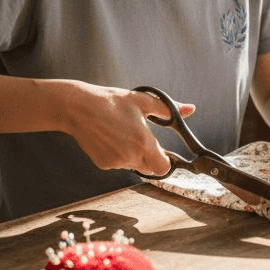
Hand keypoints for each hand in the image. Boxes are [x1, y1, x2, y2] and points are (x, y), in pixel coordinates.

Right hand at [64, 85, 192, 176]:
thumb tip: (191, 108)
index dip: (166, 161)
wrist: (78, 108)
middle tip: (141, 138)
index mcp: (144, 142)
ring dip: (133, 156)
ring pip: (133, 166)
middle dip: (150, 157)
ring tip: (121, 133)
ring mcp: (116, 162)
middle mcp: (131, 156)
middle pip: (150, 169)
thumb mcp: (143, 101)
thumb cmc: (111, 102)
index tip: (163, 151)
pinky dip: (118, 156)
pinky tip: (110, 139)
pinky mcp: (103, 164)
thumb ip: (169, 108)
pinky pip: (118, 164)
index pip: (164, 167)